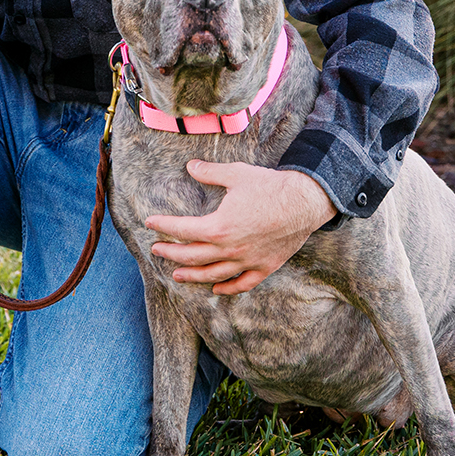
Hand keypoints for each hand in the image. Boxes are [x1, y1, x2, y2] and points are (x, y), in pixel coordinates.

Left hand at [145, 162, 335, 295]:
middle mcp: (230, 249)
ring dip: (192, 276)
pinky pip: (242, 284)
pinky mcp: (264, 267)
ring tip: (176, 275)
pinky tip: (216, 289)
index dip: (163, 226)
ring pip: (213, 275)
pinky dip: (227, 288)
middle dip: (171, 253)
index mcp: (219, 227)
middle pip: (192, 256)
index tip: (150, 223)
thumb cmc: (269, 186)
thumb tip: (190, 166)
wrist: (304, 202)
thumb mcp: (235, 174)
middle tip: (156, 250)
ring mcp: (247, 261)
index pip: (182, 229)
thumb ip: (209, 172)